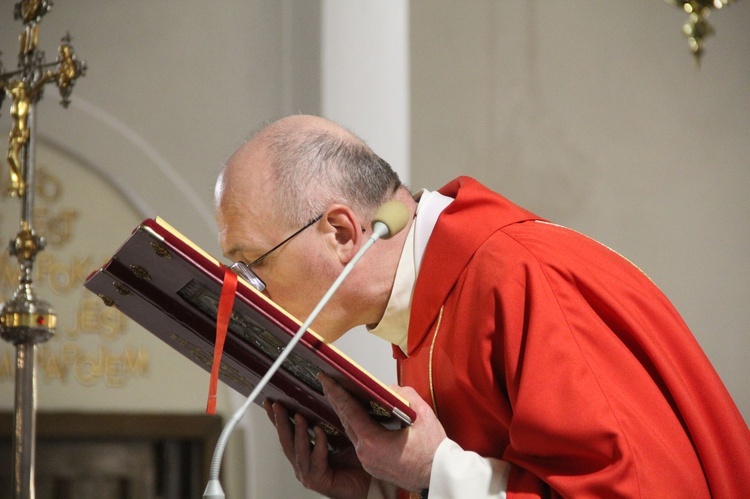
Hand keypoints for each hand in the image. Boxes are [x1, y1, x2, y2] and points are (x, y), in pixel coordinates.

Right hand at [263, 399, 370, 498]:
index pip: (287, 434)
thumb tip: (324, 401)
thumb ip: (327, 425)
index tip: (269, 404)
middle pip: (286, 442)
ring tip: (298, 415)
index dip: (276, 419)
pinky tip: (319, 431)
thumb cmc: (355, 465)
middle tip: (277, 406)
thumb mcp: (338, 438)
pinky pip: (317, 460)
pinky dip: (318, 444)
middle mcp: (303, 466)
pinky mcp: (319, 481)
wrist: (369, 485)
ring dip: (298, 431)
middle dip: (280, 422)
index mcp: (305, 456)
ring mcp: (309, 474)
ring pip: (298, 451)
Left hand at [320, 373, 447, 492]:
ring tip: (338, 396)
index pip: (349, 410)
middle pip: (346, 421)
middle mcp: (365, 453)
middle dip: (335, 399)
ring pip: (352, 432)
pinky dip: (355, 426)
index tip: (326, 379)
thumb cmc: (432, 452)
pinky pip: (359, 442)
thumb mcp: (422, 415)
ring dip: (345, 413)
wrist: (438, 477)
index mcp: (373, 442)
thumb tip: (389, 389)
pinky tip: (356, 416)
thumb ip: (404, 395)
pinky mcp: (373, 465)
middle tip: (327, 382)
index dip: (336, 392)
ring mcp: (368, 461)